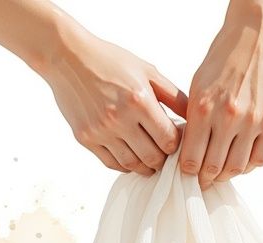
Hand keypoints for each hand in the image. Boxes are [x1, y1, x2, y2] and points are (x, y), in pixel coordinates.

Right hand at [41, 26, 188, 174]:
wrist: (67, 57)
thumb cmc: (111, 61)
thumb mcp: (147, 71)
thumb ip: (174, 96)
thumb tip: (195, 119)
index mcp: (139, 101)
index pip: (169, 140)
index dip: (177, 145)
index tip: (177, 140)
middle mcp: (119, 119)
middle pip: (153, 158)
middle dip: (164, 159)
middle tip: (166, 153)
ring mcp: (100, 131)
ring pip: (132, 165)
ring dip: (146, 166)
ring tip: (151, 157)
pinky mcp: (85, 138)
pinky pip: (111, 163)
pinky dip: (125, 165)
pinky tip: (132, 156)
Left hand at [180, 1, 262, 187]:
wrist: (259, 33)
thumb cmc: (226, 55)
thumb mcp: (199, 82)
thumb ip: (195, 116)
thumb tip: (190, 147)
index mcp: (202, 107)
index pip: (190, 158)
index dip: (187, 172)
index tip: (188, 173)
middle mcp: (227, 118)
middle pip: (213, 168)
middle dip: (205, 178)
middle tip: (204, 180)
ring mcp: (252, 121)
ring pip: (237, 168)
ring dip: (227, 175)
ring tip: (222, 172)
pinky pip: (260, 158)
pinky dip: (249, 165)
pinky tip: (243, 160)